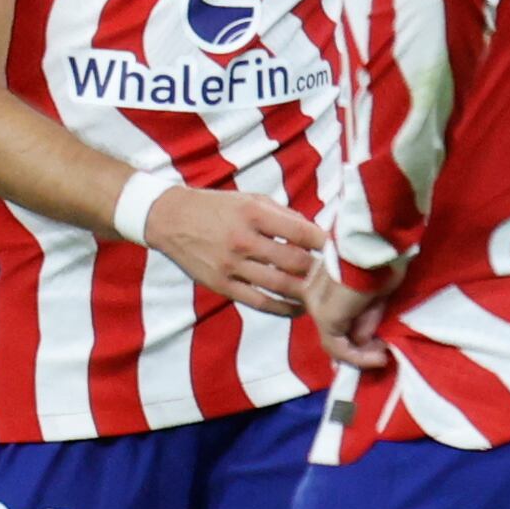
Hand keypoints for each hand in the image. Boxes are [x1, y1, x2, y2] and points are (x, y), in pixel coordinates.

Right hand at [139, 185, 323, 316]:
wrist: (169, 220)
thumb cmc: (216, 207)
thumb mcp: (250, 199)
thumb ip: (284, 215)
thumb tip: (316, 234)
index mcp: (253, 214)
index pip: (302, 232)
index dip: (326, 243)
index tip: (340, 250)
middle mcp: (243, 240)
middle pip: (295, 262)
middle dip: (320, 270)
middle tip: (336, 275)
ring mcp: (231, 265)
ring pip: (281, 285)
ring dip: (306, 291)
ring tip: (321, 293)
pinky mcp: (222, 285)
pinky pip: (260, 302)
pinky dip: (284, 309)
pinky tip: (298, 309)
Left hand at [306, 265, 394, 370]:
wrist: (376, 244)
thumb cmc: (382, 259)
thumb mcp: (377, 292)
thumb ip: (366, 315)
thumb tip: (361, 340)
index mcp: (323, 282)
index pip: (334, 318)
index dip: (353, 339)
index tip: (378, 350)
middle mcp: (313, 293)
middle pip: (334, 330)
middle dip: (359, 348)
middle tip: (383, 353)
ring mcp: (316, 305)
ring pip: (335, 339)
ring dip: (361, 354)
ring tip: (383, 355)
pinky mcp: (324, 315)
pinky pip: (337, 345)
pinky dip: (358, 357)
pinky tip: (379, 357)